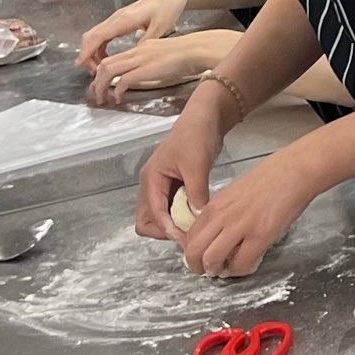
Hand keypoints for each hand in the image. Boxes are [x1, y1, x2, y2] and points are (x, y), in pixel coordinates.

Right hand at [80, 0, 191, 71]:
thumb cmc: (168, 7)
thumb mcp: (160, 27)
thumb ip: (145, 42)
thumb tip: (131, 57)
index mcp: (123, 20)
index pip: (97, 36)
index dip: (86, 50)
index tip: (79, 64)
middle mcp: (116, 18)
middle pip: (92, 35)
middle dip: (87, 53)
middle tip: (93, 72)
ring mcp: (118, 18)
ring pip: (96, 35)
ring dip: (93, 51)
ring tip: (99, 68)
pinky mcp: (122, 20)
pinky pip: (105, 34)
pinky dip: (100, 46)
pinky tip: (107, 58)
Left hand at [86, 26, 236, 107]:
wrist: (197, 49)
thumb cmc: (188, 54)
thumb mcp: (165, 55)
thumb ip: (154, 61)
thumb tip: (149, 71)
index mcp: (141, 48)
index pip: (115, 58)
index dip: (103, 72)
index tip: (102, 84)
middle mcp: (136, 52)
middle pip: (106, 64)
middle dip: (97, 80)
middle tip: (95, 93)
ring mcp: (139, 60)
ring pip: (109, 71)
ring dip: (102, 86)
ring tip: (102, 98)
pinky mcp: (144, 70)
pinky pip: (122, 80)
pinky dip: (117, 90)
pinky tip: (119, 98)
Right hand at [132, 104, 226, 240]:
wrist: (206, 117)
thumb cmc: (197, 136)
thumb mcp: (197, 164)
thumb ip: (196, 192)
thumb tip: (198, 218)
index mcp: (151, 179)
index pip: (153, 214)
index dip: (168, 228)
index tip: (186, 238)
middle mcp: (152, 185)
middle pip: (147, 221)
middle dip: (165, 231)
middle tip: (189, 233)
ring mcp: (162, 186)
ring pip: (159, 217)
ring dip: (174, 225)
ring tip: (195, 227)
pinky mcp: (174, 186)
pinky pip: (171, 209)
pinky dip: (181, 216)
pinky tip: (198, 217)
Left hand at [177, 147, 317, 277]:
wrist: (294, 170)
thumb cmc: (270, 176)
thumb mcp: (235, 191)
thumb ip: (223, 211)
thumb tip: (219, 232)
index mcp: (214, 205)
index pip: (189, 235)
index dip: (191, 251)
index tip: (199, 257)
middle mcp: (221, 216)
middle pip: (194, 250)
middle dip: (196, 266)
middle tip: (206, 270)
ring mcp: (239, 226)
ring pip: (212, 259)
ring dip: (215, 270)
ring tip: (224, 270)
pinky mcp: (260, 235)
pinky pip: (242, 262)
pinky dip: (240, 270)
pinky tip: (246, 265)